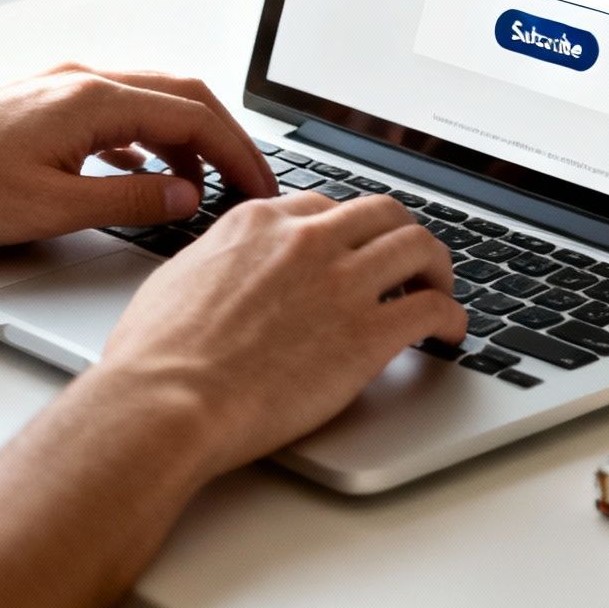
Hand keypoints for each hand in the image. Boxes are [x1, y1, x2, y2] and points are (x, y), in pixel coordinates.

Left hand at [0, 63, 278, 246]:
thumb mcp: (54, 209)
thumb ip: (131, 202)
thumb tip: (188, 198)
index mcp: (93, 100)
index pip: (194, 117)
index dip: (238, 154)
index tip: (260, 188)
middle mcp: (81, 81)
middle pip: (180, 97)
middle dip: (223, 141)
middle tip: (250, 184)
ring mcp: (60, 88)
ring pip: (148, 103)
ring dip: (184, 142)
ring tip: (201, 189)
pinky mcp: (41, 105)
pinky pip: (115, 114)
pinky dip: (146, 142)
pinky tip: (142, 176)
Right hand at [90, 190, 467, 478]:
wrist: (166, 401)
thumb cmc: (156, 357)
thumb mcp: (178, 278)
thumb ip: (218, 261)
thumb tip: (226, 270)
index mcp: (258, 223)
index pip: (323, 206)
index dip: (347, 230)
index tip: (355, 250)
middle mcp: (306, 241)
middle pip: (382, 213)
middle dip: (401, 234)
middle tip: (410, 263)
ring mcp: (341, 282)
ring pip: (419, 247)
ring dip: (438, 268)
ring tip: (440, 290)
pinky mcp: (367, 332)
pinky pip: (433, 309)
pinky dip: (452, 316)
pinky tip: (450, 332)